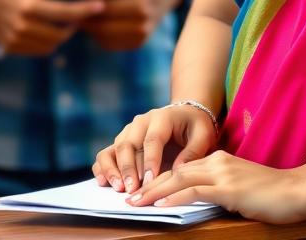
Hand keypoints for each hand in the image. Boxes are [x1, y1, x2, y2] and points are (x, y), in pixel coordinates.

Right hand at [0, 0, 103, 55]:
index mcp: (27, 4)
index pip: (64, 12)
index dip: (85, 9)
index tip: (100, 5)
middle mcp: (21, 25)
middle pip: (60, 34)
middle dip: (75, 25)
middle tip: (82, 13)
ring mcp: (13, 38)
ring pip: (50, 46)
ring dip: (62, 35)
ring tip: (67, 21)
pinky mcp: (8, 46)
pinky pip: (37, 50)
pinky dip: (48, 43)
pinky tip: (50, 28)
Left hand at [79, 0, 186, 51]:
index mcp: (142, 6)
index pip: (107, 10)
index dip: (88, 6)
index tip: (71, 0)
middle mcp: (142, 26)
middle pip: (102, 27)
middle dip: (83, 21)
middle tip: (65, 11)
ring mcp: (140, 37)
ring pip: (104, 39)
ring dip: (88, 30)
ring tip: (72, 17)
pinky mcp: (137, 43)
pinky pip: (110, 44)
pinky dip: (97, 35)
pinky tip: (88, 23)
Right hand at [93, 103, 218, 192]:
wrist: (185, 114)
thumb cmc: (195, 126)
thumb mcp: (203, 134)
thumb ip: (193, 151)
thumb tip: (177, 171)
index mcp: (162, 117)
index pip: (153, 139)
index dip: (150, 160)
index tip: (149, 181)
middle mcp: (141, 122)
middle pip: (129, 144)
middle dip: (129, 168)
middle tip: (132, 190)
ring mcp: (129, 131)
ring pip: (115, 149)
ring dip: (114, 169)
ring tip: (119, 188)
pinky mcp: (121, 142)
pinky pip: (106, 153)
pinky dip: (103, 167)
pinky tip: (104, 182)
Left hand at [126, 151, 305, 224]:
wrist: (297, 190)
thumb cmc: (272, 193)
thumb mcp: (240, 188)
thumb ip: (219, 189)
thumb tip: (199, 201)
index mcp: (220, 160)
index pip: (182, 168)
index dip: (160, 179)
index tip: (142, 189)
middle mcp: (218, 161)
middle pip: (176, 171)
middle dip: (150, 184)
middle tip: (129, 196)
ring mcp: (224, 173)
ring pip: (180, 178)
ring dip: (154, 190)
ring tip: (136, 201)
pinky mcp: (229, 188)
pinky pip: (195, 191)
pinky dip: (174, 197)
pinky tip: (160, 204)